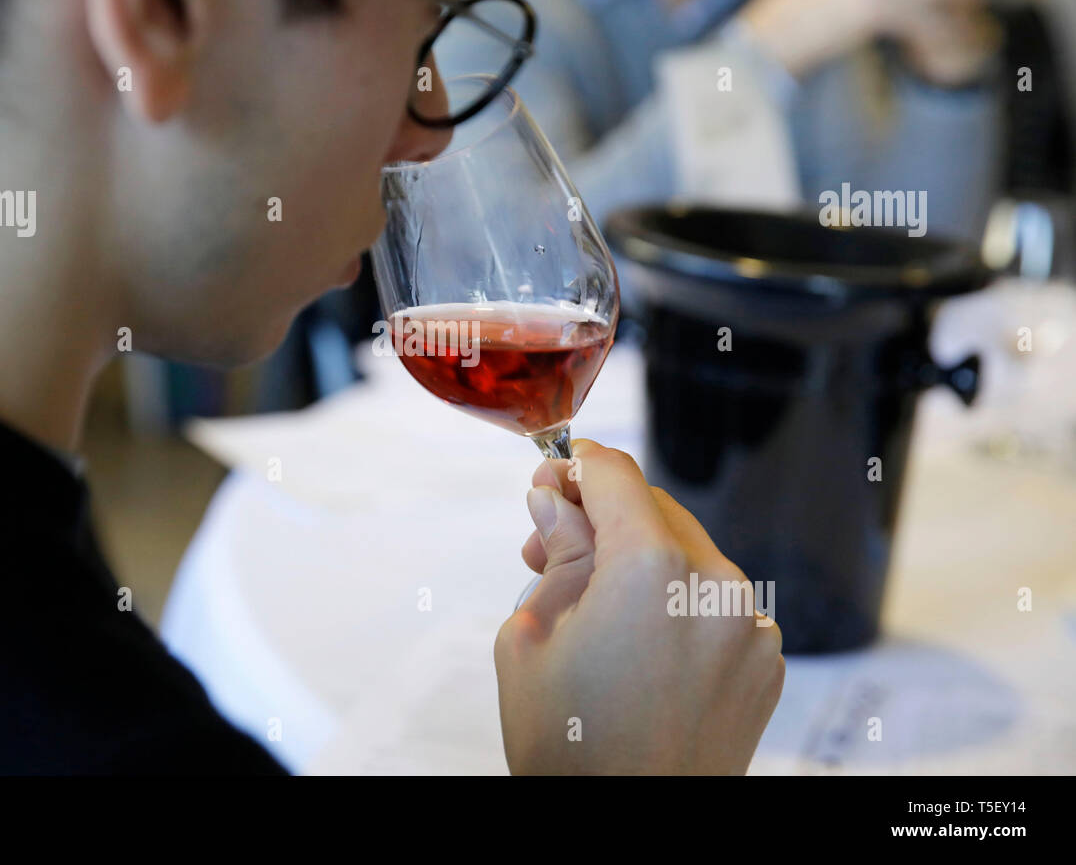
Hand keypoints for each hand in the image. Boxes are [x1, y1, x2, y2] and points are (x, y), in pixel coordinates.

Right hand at [494, 440, 784, 774]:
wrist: (630, 836)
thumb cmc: (571, 751)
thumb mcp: (530, 637)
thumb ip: (554, 554)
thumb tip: (554, 501)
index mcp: (652, 571)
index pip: (615, 475)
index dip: (574, 468)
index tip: (549, 479)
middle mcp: (716, 587)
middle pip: (654, 509)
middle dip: (601, 517)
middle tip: (551, 548)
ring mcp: (750, 628)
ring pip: (688, 554)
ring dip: (640, 560)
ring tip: (593, 607)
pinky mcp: (765, 662)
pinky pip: (717, 603)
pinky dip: (677, 603)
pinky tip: (637, 644)